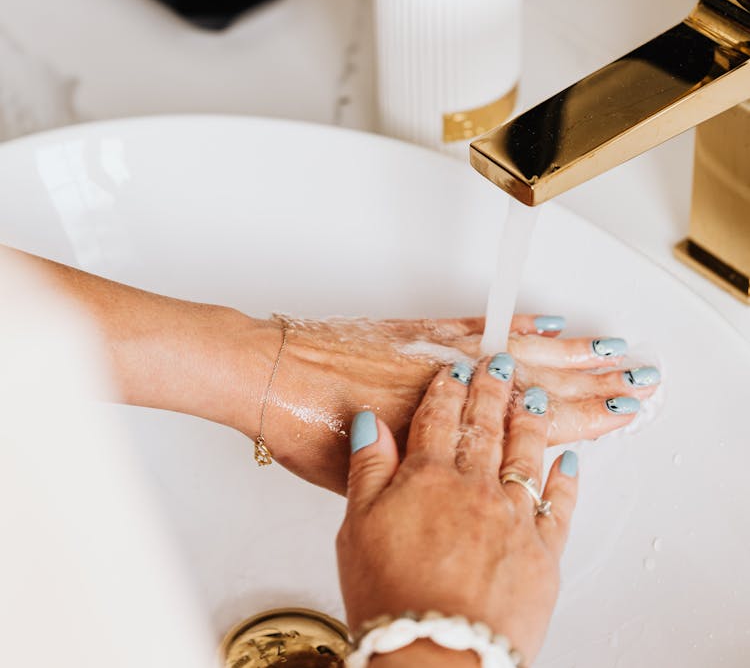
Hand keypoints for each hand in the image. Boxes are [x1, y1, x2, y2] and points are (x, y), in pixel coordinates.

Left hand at [256, 313, 656, 493]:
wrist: (270, 374)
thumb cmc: (310, 431)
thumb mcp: (371, 482)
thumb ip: (422, 477)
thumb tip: (458, 479)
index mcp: (445, 431)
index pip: (534, 425)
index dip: (583, 419)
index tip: (621, 413)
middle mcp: (450, 386)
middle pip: (540, 382)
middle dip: (593, 381)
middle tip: (636, 375)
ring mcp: (438, 352)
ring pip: (519, 350)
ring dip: (569, 350)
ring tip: (608, 346)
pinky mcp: (419, 330)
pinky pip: (479, 324)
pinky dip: (515, 322)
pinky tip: (544, 320)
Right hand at [337, 358, 576, 665]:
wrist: (438, 658)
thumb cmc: (392, 600)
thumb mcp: (356, 528)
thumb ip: (368, 468)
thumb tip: (371, 422)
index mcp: (427, 477)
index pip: (437, 418)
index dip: (447, 389)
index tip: (456, 369)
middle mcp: (474, 488)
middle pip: (484, 425)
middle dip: (493, 388)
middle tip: (502, 361)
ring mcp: (513, 517)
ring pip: (525, 453)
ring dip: (530, 418)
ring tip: (535, 393)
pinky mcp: (543, 552)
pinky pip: (560, 505)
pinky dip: (565, 479)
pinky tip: (570, 459)